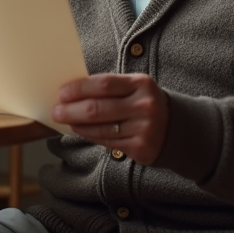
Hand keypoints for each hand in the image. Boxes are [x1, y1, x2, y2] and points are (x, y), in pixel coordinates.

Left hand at [51, 73, 168, 164]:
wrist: (177, 128)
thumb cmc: (145, 103)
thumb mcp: (135, 89)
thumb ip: (110, 89)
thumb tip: (72, 93)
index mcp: (141, 84)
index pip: (104, 84)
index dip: (79, 89)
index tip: (62, 93)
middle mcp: (144, 106)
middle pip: (98, 108)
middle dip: (71, 110)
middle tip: (57, 111)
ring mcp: (144, 129)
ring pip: (100, 128)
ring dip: (77, 125)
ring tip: (65, 121)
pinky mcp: (141, 148)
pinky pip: (107, 142)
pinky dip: (90, 136)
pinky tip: (81, 131)